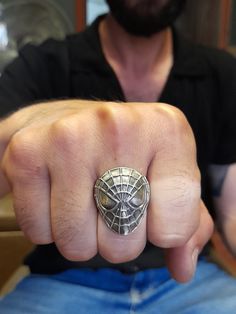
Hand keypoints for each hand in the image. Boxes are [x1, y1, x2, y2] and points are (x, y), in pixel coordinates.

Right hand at [0, 100, 212, 281]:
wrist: (63, 118)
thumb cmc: (121, 151)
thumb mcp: (166, 173)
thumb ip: (187, 223)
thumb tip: (183, 268)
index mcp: (166, 130)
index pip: (175, 226)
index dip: (164, 233)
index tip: (152, 211)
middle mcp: (120, 127)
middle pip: (123, 242)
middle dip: (118, 238)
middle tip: (111, 204)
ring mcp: (69, 137)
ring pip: (76, 244)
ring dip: (81, 235)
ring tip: (82, 199)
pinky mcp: (26, 152)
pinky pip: (39, 231)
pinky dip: (48, 225)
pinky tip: (55, 193)